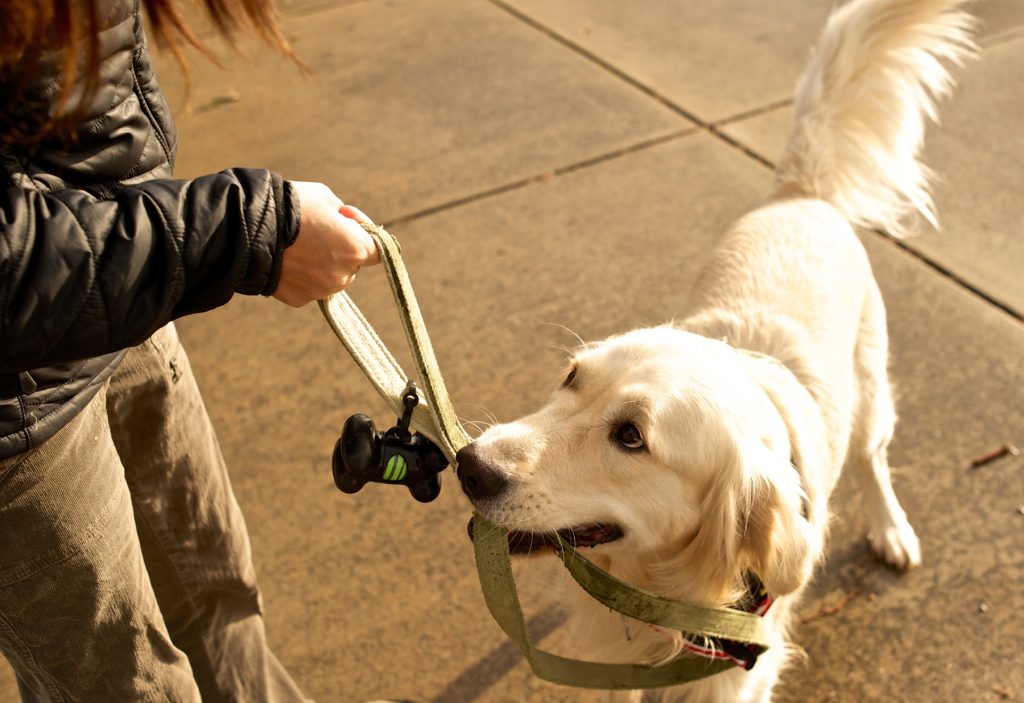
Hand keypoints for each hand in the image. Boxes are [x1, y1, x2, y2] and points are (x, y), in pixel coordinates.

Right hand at [273, 181, 380, 306]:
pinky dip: (301, 276)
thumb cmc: (291, 206)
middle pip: (352, 265)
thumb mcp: (325, 198)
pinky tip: (286, 259)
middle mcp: (343, 276)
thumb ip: (344, 216)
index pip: (378, 251)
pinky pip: (308, 287)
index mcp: (355, 249)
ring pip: (330, 278)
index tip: (348, 223)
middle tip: (315, 230)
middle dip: (340, 250)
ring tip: (296, 245)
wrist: (248, 230)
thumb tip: (348, 224)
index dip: (365, 236)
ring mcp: (321, 291)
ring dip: (321, 265)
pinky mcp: (299, 300)